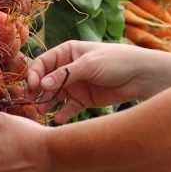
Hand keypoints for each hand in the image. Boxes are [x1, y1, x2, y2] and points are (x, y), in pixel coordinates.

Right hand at [26, 40, 170, 124]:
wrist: (140, 76)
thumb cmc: (115, 61)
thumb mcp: (89, 64)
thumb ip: (65, 74)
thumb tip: (42, 84)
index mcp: (67, 53)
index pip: (43, 62)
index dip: (35, 73)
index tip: (31, 85)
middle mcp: (68, 68)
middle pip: (46, 80)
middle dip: (37, 90)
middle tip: (31, 101)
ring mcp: (74, 84)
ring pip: (54, 95)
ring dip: (47, 102)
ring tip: (41, 111)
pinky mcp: (83, 99)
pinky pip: (68, 107)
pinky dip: (62, 113)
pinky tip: (58, 119)